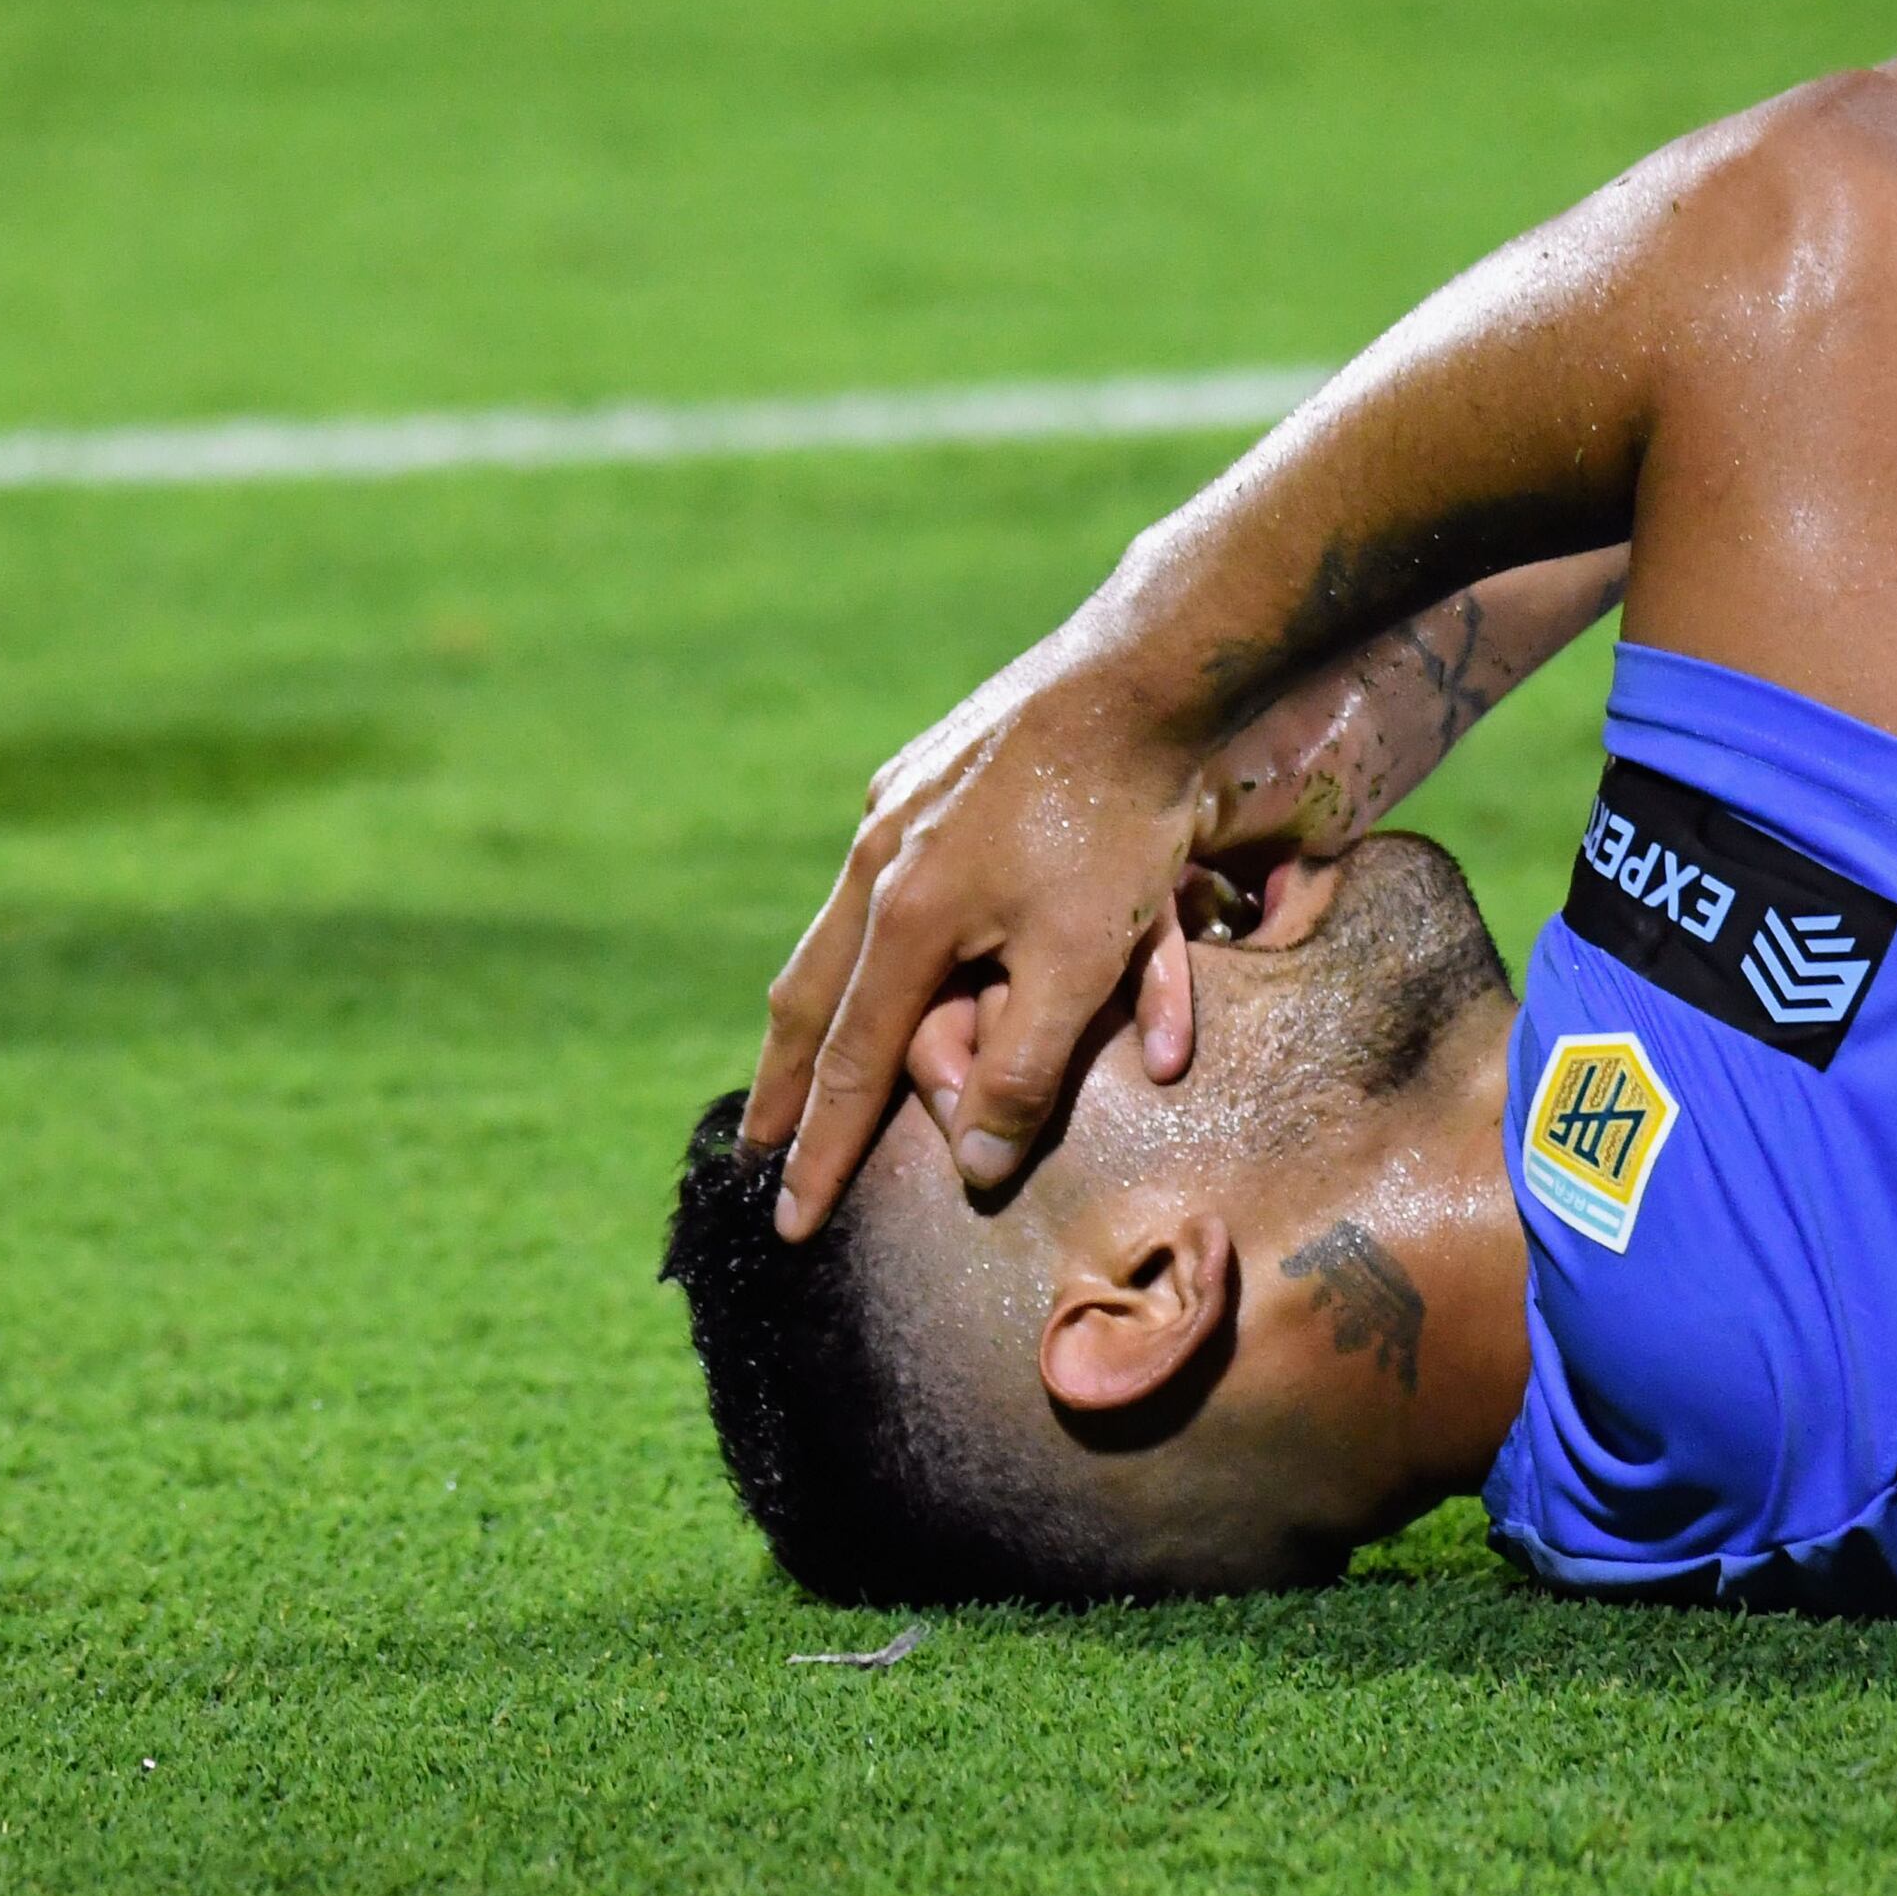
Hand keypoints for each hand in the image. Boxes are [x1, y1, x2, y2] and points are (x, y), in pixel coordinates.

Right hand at [743, 640, 1213, 1239]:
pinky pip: (876, 871)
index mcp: (903, 920)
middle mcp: (874, 863)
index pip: (852, 1066)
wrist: (1139, 675)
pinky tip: (866, 930)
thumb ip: (1026, 1069)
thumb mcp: (1086, 961)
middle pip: (809, 995)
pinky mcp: (923, 772)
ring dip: (816, 1001)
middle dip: (785, 1080)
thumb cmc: (1120, 823)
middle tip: (757, 1141)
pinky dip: (859, 925)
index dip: (822, 1151)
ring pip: (834, 928)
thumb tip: (970, 1164)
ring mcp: (892, 811)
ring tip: (802, 1049)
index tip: (787, 1220)